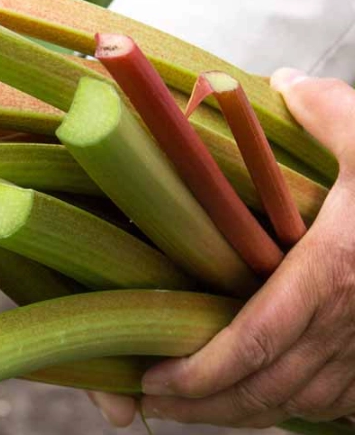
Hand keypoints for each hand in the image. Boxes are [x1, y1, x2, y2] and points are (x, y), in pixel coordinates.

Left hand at [137, 68, 354, 426]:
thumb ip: (330, 112)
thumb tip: (280, 84)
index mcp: (334, 273)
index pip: (252, 342)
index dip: (198, 373)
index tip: (152, 380)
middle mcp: (350, 327)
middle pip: (264, 388)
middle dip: (203, 406)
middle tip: (154, 403)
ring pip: (296, 403)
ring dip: (239, 413)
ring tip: (192, 407)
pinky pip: (332, 404)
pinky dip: (289, 407)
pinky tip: (260, 397)